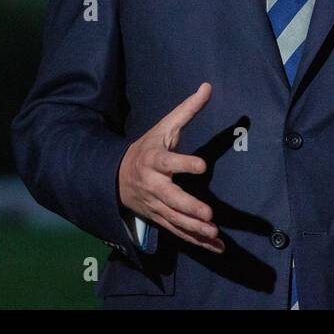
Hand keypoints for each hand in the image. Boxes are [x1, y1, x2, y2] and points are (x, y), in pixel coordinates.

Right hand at [117, 82, 223, 253]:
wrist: (117, 177)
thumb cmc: (148, 147)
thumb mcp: (164, 127)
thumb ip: (187, 110)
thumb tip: (208, 86)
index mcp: (155, 160)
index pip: (169, 162)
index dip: (184, 163)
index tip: (201, 165)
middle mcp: (154, 185)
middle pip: (171, 198)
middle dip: (189, 208)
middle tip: (208, 215)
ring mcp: (156, 205)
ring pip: (175, 220)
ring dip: (194, 229)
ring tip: (214, 234)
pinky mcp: (160, 219)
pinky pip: (179, 232)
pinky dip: (196, 242)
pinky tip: (216, 247)